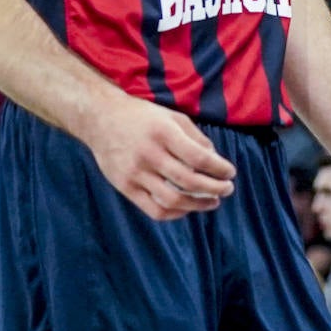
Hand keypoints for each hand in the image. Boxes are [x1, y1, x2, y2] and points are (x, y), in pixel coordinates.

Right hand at [86, 95, 235, 221]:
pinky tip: (187, 209)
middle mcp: (149, 154)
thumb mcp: (171, 116)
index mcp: (163, 133)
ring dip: (197, 205)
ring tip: (212, 202)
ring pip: (172, 200)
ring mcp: (135, 173)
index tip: (230, 173)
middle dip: (214, 189)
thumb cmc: (141, 116)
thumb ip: (195, 137)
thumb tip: (215, 159)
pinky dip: (175, 213)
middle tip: (228, 189)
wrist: (100, 119)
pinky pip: (153, 209)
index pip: (198, 157)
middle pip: (188, 181)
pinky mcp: (125, 187)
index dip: (219, 169)